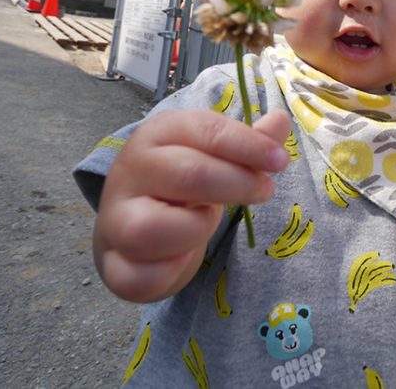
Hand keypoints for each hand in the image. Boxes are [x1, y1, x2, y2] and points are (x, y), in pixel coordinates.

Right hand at [93, 109, 290, 302]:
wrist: (130, 220)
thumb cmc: (180, 180)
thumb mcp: (212, 153)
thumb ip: (248, 142)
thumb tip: (281, 121)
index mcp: (158, 134)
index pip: (207, 131)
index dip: (249, 146)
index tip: (280, 161)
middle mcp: (130, 170)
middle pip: (189, 174)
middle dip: (237, 184)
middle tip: (263, 191)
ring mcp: (115, 217)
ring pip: (152, 229)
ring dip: (195, 228)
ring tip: (205, 221)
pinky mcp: (114, 263)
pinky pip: (141, 275)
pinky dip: (171, 270)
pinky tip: (183, 256)